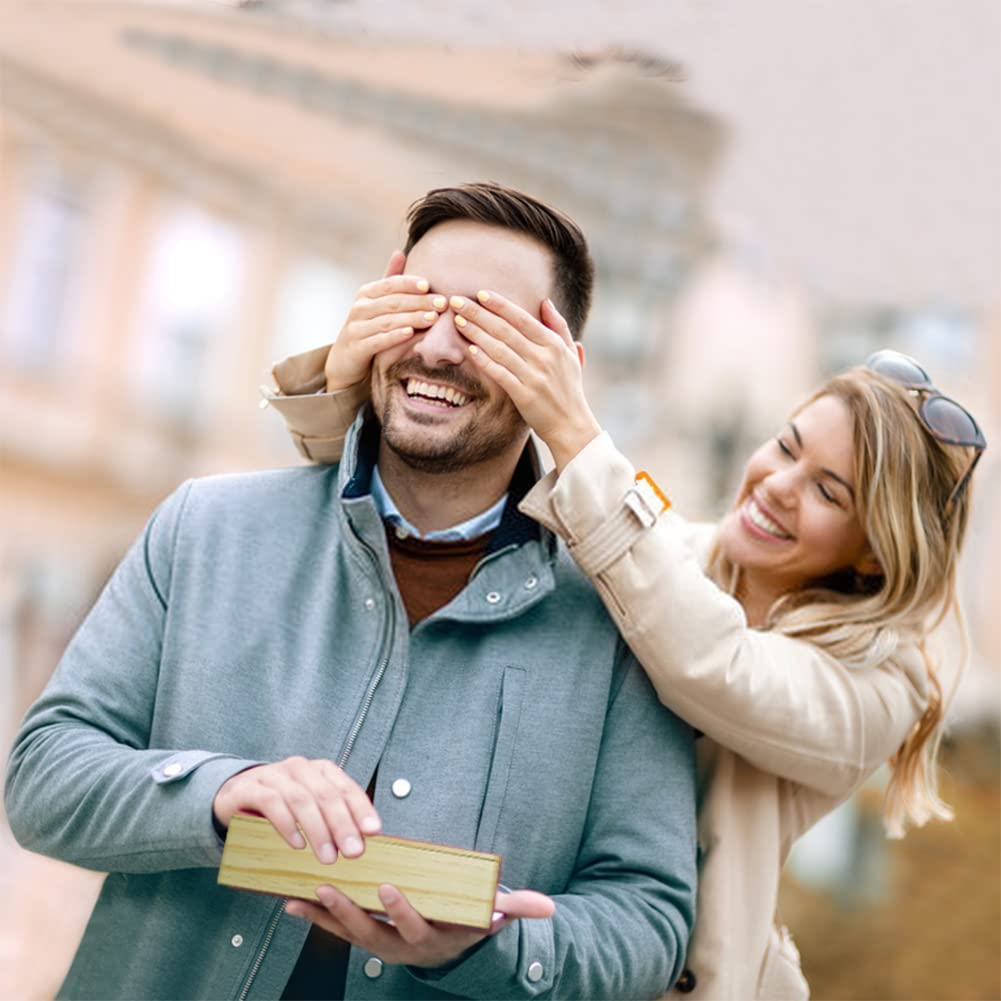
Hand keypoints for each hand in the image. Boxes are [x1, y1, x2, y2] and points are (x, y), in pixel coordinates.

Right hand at [212, 756, 380, 862]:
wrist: (234, 794)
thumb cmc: (282, 805)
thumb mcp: (310, 808)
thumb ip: (333, 818)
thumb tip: (361, 843)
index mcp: (320, 770)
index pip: (347, 787)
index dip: (362, 809)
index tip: (373, 832)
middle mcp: (300, 768)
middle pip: (326, 794)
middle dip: (343, 824)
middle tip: (353, 852)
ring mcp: (274, 775)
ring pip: (301, 799)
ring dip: (317, 830)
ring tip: (328, 857)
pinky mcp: (250, 788)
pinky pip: (271, 802)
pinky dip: (287, 824)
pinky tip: (296, 844)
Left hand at [284, 884, 554, 967]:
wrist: (449, 950)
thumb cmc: (469, 922)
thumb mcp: (492, 917)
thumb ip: (517, 909)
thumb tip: (548, 907)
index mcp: (431, 936)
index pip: (414, 924)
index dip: (400, 909)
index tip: (389, 888)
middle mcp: (400, 946)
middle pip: (370, 931)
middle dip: (348, 911)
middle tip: (329, 888)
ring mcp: (378, 943)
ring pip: (346, 932)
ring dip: (322, 915)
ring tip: (299, 896)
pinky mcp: (362, 935)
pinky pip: (334, 928)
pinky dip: (313, 916)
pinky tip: (290, 901)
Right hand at [324, 251, 447, 391]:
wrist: (345, 360)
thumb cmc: (368, 327)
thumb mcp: (377, 302)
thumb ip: (390, 280)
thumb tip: (400, 252)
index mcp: (366, 293)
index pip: (390, 284)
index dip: (409, 283)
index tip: (429, 285)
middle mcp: (360, 308)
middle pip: (393, 302)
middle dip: (419, 302)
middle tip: (441, 303)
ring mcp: (356, 328)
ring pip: (388, 320)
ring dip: (412, 318)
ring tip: (432, 318)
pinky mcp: (357, 348)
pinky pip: (378, 340)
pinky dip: (394, 336)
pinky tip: (410, 333)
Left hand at [450, 292, 601, 471]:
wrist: (571, 425)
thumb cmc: (569, 388)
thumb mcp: (570, 355)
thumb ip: (559, 327)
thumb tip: (545, 301)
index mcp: (554, 345)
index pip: (522, 318)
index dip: (500, 305)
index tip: (481, 294)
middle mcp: (544, 358)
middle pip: (506, 330)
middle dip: (480, 314)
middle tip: (457, 301)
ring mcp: (534, 377)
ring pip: (500, 349)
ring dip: (477, 333)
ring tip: (458, 321)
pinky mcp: (525, 395)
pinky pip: (501, 374)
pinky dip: (485, 361)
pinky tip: (470, 351)